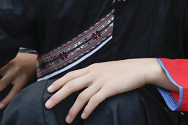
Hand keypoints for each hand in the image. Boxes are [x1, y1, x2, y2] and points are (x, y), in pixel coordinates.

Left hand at [0, 52, 36, 109]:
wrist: (38, 60)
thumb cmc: (21, 60)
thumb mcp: (11, 57)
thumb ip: (1, 62)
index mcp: (5, 59)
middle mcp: (10, 65)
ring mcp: (17, 72)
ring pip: (3, 83)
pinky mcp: (24, 80)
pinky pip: (15, 91)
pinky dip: (8, 99)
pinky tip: (1, 105)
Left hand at [45, 59, 168, 122]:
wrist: (139, 69)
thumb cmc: (124, 70)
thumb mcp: (106, 69)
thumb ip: (94, 74)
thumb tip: (85, 82)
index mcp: (92, 67)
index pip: (70, 74)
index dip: (58, 82)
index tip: (48, 89)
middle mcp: (94, 73)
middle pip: (70, 84)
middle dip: (57, 95)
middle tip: (48, 105)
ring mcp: (101, 81)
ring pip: (81, 96)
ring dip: (72, 109)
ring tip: (67, 120)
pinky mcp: (109, 89)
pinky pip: (94, 101)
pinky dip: (87, 109)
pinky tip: (83, 116)